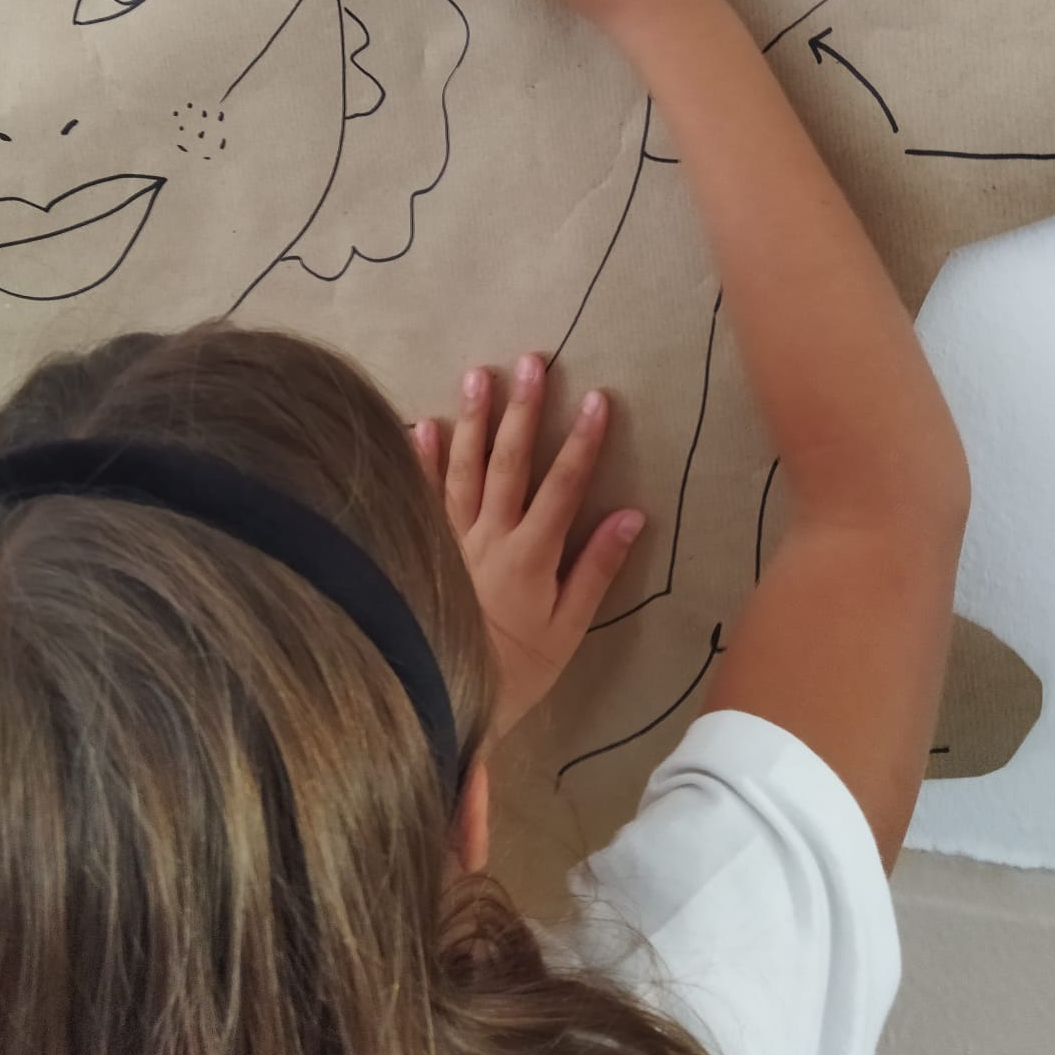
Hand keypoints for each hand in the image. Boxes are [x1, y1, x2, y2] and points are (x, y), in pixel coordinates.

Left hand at [412, 353, 644, 742]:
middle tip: (531, 361)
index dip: (583, 441)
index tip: (598, 398)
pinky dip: (420, 459)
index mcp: (531, 554)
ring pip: (462, 468)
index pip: (564, 485)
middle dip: (523, 409)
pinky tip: (422, 424)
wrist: (442, 693)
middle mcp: (489, 536)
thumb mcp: (568, 628)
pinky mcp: (423, 545)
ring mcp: (451, 538)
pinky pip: (421, 495)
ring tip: (478, 374)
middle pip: (509, 463)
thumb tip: (633, 515)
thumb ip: (596, 569)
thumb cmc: (518, 668)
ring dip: (472, 420)